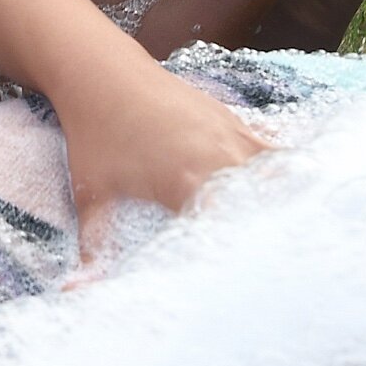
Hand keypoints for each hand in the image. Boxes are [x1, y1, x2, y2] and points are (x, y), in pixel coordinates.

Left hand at [58, 68, 269, 257]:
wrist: (101, 73)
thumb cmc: (95, 134)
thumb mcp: (91, 194)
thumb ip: (93, 247)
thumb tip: (74, 292)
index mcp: (187, 184)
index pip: (233, 231)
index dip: (244, 257)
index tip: (250, 278)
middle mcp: (218, 158)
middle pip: (264, 205)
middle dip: (271, 233)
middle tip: (279, 263)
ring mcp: (230, 134)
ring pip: (275, 174)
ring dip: (281, 201)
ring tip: (290, 231)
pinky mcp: (232, 118)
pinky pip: (270, 148)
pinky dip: (279, 169)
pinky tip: (287, 189)